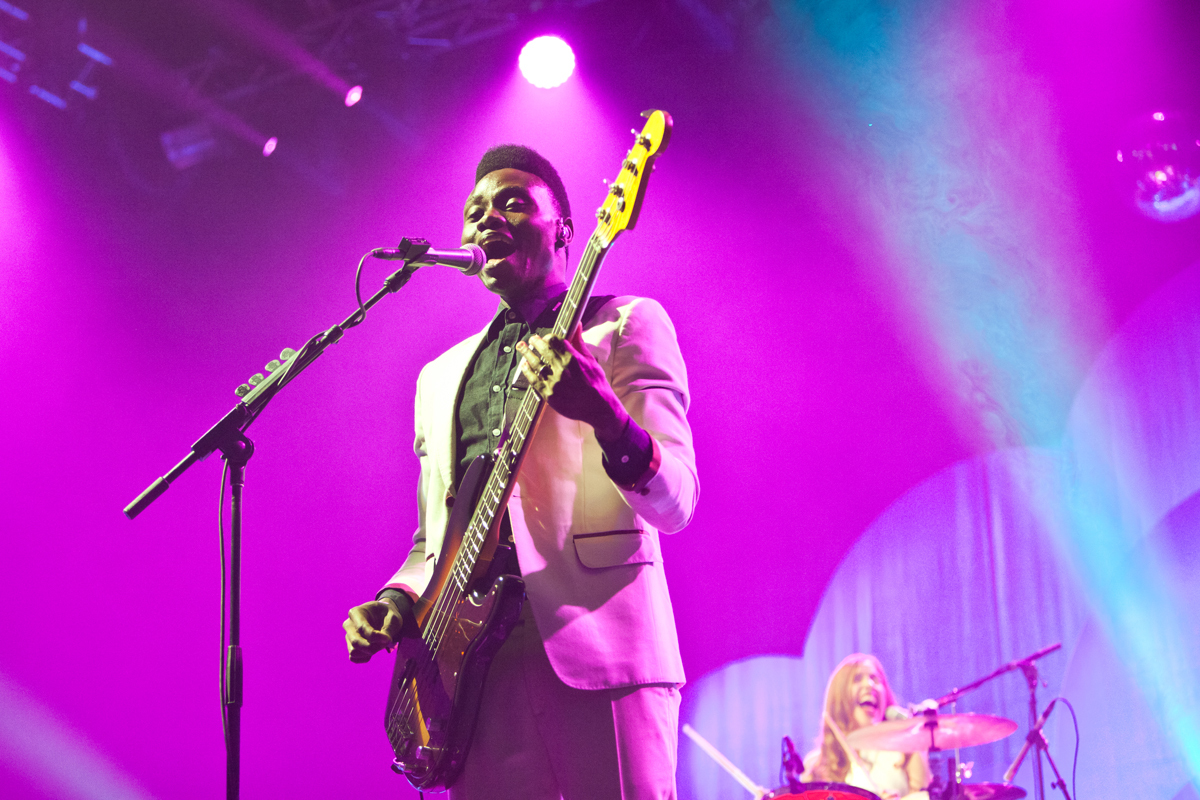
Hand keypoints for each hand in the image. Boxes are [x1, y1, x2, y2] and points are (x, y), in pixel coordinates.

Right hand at [343, 598, 406, 662]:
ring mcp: (348, 636)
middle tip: (385, 644)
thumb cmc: (387, 615)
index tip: (388, 639)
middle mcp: (348, 624)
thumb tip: (384, 642)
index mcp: (356, 612)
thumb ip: (388, 629)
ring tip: (381, 646)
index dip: (376, 637)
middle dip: (372, 647)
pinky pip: (353, 658)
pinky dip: (365, 657)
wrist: (384, 617)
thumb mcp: (393, 617)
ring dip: (369, 653)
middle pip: (355, 642)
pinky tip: (375, 650)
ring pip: (354, 651)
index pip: (362, 628)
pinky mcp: (350, 646)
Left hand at [516, 325, 627, 442]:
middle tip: (532, 339)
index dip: (548, 337)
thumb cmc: (596, 382)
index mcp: (573, 358)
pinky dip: (527, 371)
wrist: (598, 407)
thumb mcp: (591, 360)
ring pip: (535, 363)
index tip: (546, 337)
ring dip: (526, 352)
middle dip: (535, 341)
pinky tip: (525, 365)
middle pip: (543, 349)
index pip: (555, 340)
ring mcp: (554, 382)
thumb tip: (578, 324)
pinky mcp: (549, 394)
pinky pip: (533, 380)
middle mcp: (562, 369)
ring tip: (521, 346)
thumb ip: (580, 342)